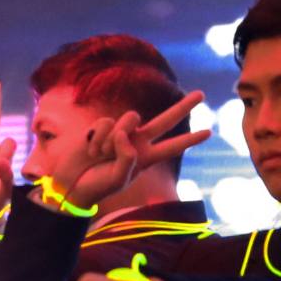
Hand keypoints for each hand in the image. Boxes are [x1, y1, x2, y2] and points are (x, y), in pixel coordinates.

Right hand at [48, 90, 208, 208]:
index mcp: (146, 158)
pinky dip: (98, 138)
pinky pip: (107, 123)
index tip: (209, 133)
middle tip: (201, 94)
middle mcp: (137, 141)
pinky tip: (91, 149)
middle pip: (166, 120)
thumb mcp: (120, 179)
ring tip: (102, 155)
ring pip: (130, 118)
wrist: (72, 182)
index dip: (189, 140)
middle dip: (183, 107)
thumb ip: (129, 157)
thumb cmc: (98, 185)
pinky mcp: (102, 126)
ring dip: (114, 138)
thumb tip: (125, 134)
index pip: (172, 146)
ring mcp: (120, 132)